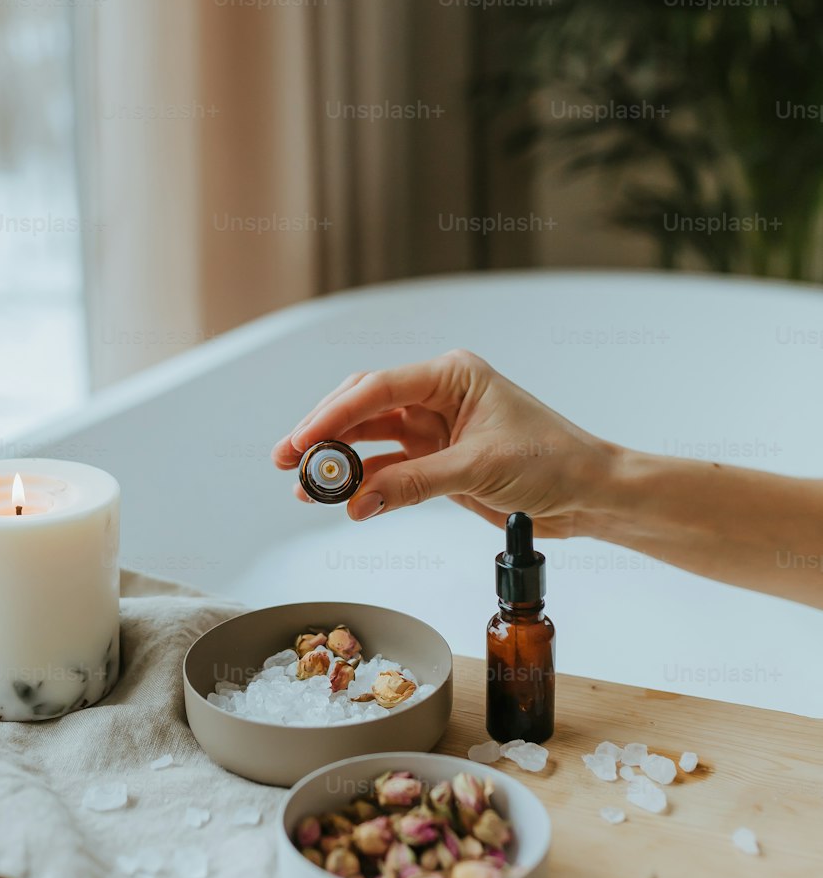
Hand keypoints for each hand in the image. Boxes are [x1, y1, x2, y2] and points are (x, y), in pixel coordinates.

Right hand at [271, 349, 614, 535]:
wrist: (588, 494)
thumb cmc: (554, 461)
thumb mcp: (480, 468)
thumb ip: (415, 484)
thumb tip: (360, 501)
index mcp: (451, 375)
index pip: (379, 388)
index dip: (334, 414)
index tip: (304, 440)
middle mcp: (437, 396)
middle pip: (363, 408)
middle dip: (324, 434)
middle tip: (289, 460)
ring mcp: (434, 429)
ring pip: (369, 440)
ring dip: (338, 463)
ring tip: (304, 487)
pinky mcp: (435, 462)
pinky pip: (387, 470)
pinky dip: (363, 486)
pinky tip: (340, 501)